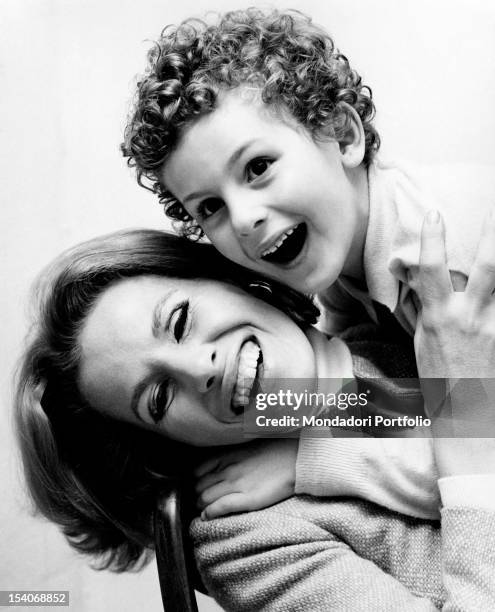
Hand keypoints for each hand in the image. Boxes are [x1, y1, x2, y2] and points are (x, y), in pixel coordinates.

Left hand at [194, 438, 297, 519]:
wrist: (297, 458)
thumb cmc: (276, 451)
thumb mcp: (248, 446)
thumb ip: (231, 454)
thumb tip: (218, 463)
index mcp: (228, 455)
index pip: (198, 471)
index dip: (197, 482)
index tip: (200, 487)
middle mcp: (229, 469)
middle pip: (199, 487)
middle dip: (197, 496)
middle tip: (202, 502)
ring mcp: (237, 484)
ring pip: (205, 498)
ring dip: (202, 506)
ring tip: (205, 511)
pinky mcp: (248, 499)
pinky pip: (220, 507)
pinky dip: (209, 513)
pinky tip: (207, 517)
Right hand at [414, 208, 494, 378]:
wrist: (465, 413)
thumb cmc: (441, 378)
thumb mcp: (423, 342)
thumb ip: (428, 311)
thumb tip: (424, 287)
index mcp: (439, 317)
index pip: (431, 270)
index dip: (432, 239)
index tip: (434, 214)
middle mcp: (467, 317)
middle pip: (486, 266)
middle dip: (492, 233)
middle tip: (494, 208)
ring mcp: (491, 326)